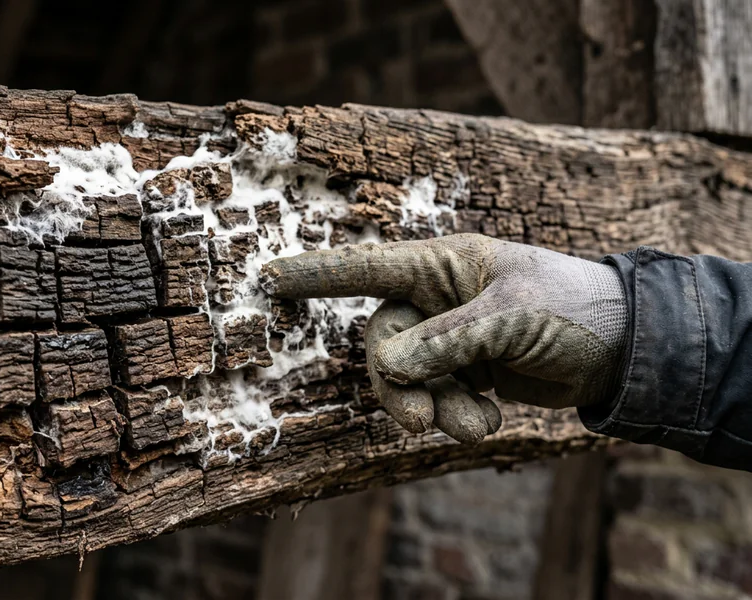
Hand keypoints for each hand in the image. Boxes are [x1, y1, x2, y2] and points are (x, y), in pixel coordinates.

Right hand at [260, 234, 629, 443]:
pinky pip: (435, 398)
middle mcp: (436, 299)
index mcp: (442, 265)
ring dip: (437, 408)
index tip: (269, 278)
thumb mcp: (512, 317)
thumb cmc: (574, 308)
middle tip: (422, 421)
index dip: (316, 275)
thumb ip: (446, 339)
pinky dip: (456, 416)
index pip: (365, 268)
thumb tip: (386, 363)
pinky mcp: (463, 371)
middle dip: (399, 386)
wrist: (624, 350)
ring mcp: (448, 338)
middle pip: (382, 343)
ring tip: (477, 424)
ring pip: (408, 380)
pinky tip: (489, 420)